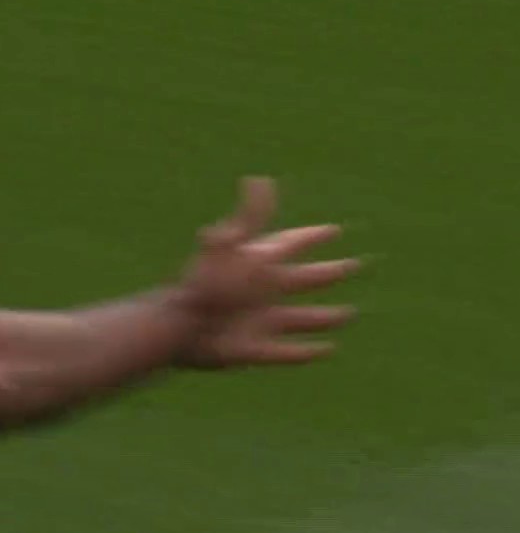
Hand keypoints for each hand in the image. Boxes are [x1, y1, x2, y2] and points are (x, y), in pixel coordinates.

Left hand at [174, 176, 360, 368]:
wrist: (178, 328)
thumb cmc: (207, 285)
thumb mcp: (231, 246)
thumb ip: (249, 217)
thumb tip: (258, 179)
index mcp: (258, 265)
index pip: (290, 245)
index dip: (311, 238)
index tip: (334, 229)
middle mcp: (262, 293)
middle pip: (302, 280)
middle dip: (327, 273)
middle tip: (354, 265)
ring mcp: (260, 322)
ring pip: (300, 318)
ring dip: (323, 317)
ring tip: (348, 314)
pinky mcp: (254, 350)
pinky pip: (286, 353)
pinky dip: (306, 352)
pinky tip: (327, 351)